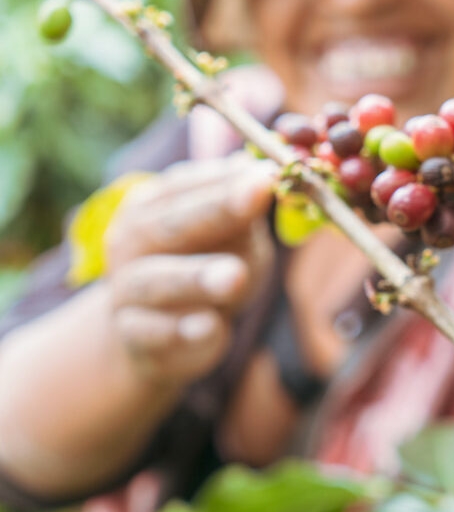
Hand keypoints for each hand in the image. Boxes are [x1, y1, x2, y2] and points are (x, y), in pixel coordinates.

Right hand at [102, 155, 276, 385]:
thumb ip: (244, 213)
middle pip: (168, 225)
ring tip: (235, 275)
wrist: (158, 336)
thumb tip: (264, 174)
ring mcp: (128, 292)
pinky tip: (210, 326)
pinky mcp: (136, 337)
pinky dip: (182, 331)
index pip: (185, 185)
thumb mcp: (232, 238)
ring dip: (196, 277)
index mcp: (151, 207)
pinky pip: (155, 333)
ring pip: (156, 281)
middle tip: (257, 195)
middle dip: (215, 211)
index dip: (226, 179)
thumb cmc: (204, 269)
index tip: (267, 174)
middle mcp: (131, 244)